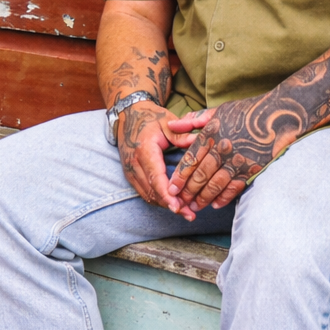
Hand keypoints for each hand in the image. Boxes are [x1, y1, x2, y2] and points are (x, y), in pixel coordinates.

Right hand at [117, 102, 199, 219]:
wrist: (128, 116)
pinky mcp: (131, 175)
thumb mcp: (167, 122)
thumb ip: (182, 135)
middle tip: (190, 214)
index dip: (167, 194)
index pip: (155, 177)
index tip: (178, 206)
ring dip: (165, 205)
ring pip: (148, 195)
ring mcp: (131, 171)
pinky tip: (174, 204)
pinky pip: (145, 192)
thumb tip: (200, 142)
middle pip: (152, 191)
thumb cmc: (150, 117)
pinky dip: (159, 200)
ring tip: (186, 212)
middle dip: (171, 205)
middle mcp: (134, 164)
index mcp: (144, 150)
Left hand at [166, 92, 306, 211]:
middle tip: (179, 202)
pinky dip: (223, 198)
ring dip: (203, 198)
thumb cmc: (247, 111)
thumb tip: (171, 125)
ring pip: (215, 184)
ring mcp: (238, 160)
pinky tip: (215, 204)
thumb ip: (193, 120)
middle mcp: (223, 148)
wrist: (279, 115)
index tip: (171, 187)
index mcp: (212, 133)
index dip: (180, 176)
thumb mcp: (218, 111)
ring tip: (194, 207)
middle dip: (188, 191)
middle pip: (200, 174)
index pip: (190, 159)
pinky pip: (234, 188)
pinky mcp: (252, 169)